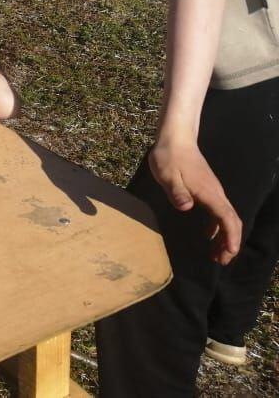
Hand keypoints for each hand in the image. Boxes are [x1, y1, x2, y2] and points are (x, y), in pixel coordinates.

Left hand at [148, 138, 241, 264]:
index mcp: (209, 193)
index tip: (229, 253)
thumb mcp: (167, 175)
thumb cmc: (169, 157)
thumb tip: (186, 207)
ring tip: (216, 255)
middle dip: (229, 243)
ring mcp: (212, 191)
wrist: (176, 138)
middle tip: (221, 261)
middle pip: (230, 221)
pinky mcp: (206, 189)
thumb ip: (176, 191)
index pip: (227, 218)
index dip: (231, 237)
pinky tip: (208, 235)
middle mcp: (215, 194)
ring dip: (223, 237)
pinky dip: (216, 227)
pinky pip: (217, 212)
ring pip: (225, 218)